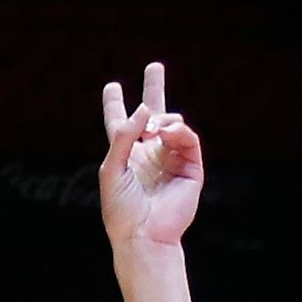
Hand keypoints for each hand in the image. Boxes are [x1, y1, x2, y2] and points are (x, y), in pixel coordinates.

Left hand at [99, 62, 202, 250]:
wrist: (142, 235)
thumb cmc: (121, 210)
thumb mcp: (112, 170)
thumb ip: (123, 137)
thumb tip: (144, 107)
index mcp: (125, 157)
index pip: (120, 126)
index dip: (114, 106)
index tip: (112, 87)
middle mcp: (148, 154)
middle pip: (152, 115)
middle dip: (154, 89)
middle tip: (154, 66)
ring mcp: (170, 158)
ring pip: (171, 124)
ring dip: (163, 119)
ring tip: (155, 126)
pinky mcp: (190, 166)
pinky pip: (187, 139)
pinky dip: (178, 131)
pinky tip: (167, 132)